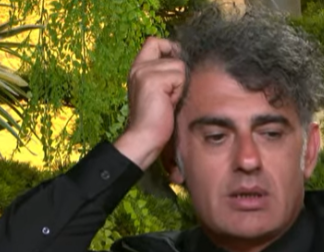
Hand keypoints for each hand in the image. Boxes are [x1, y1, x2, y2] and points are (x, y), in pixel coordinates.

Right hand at [115, 36, 184, 169]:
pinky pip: (180, 76)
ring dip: (180, 85)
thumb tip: (186, 62)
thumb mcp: (160, 92)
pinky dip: (179, 91)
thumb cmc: (156, 120)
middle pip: (171, 50)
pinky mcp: (153, 80)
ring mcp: (144, 72)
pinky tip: (169, 103)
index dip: (170, 48)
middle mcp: (138, 67)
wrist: (145, 138)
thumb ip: (166, 75)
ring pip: (179, 65)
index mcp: (138, 68)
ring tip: (169, 101)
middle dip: (179, 72)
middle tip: (171, 93)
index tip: (177, 67)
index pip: (154, 42)